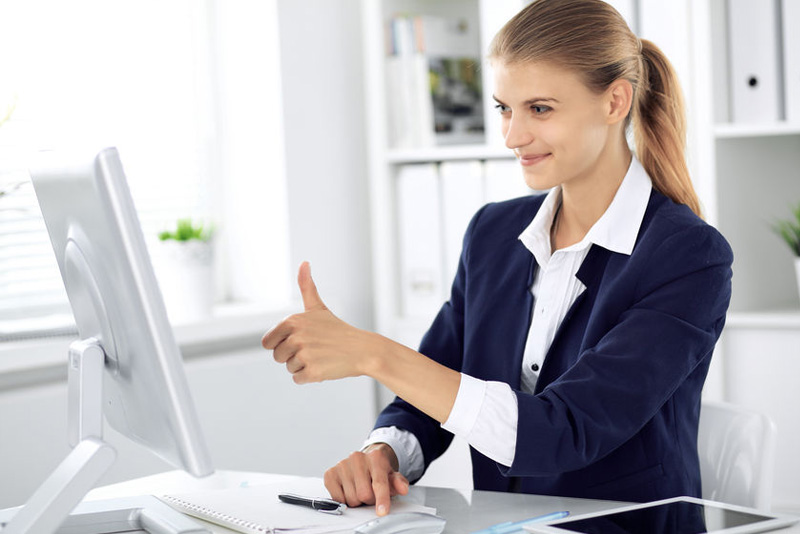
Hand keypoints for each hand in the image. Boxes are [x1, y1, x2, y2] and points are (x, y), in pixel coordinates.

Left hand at [262, 262, 380, 382]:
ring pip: (289, 368)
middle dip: (293, 356)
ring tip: (321, 356)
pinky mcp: (313, 372)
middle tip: (314, 349)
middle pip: (278, 356)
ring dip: (303, 366)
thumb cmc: (337, 330)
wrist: (363, 349)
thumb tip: (304, 262)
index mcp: (292, 321)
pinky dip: (310, 376)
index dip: (282, 344)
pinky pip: (298, 379)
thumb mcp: (318, 307)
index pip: (268, 342)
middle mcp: (296, 337)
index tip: (300, 339)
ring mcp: (305, 354)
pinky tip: (324, 366)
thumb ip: (306, 286)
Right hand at [324, 443, 408, 515]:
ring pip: (350, 499)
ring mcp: (342, 464)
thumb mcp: (392, 475)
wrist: (365, 459)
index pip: (379, 483)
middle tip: (371, 493)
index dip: (381, 499)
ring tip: (359, 490)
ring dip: (357, 500)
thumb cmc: (378, 470)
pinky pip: (337, 498)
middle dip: (369, 500)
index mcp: (376, 458)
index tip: (382, 511)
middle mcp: (357, 458)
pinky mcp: (330, 473)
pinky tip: (348, 489)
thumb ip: (398, 482)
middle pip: (364, 495)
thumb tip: (403, 488)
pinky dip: (344, 499)